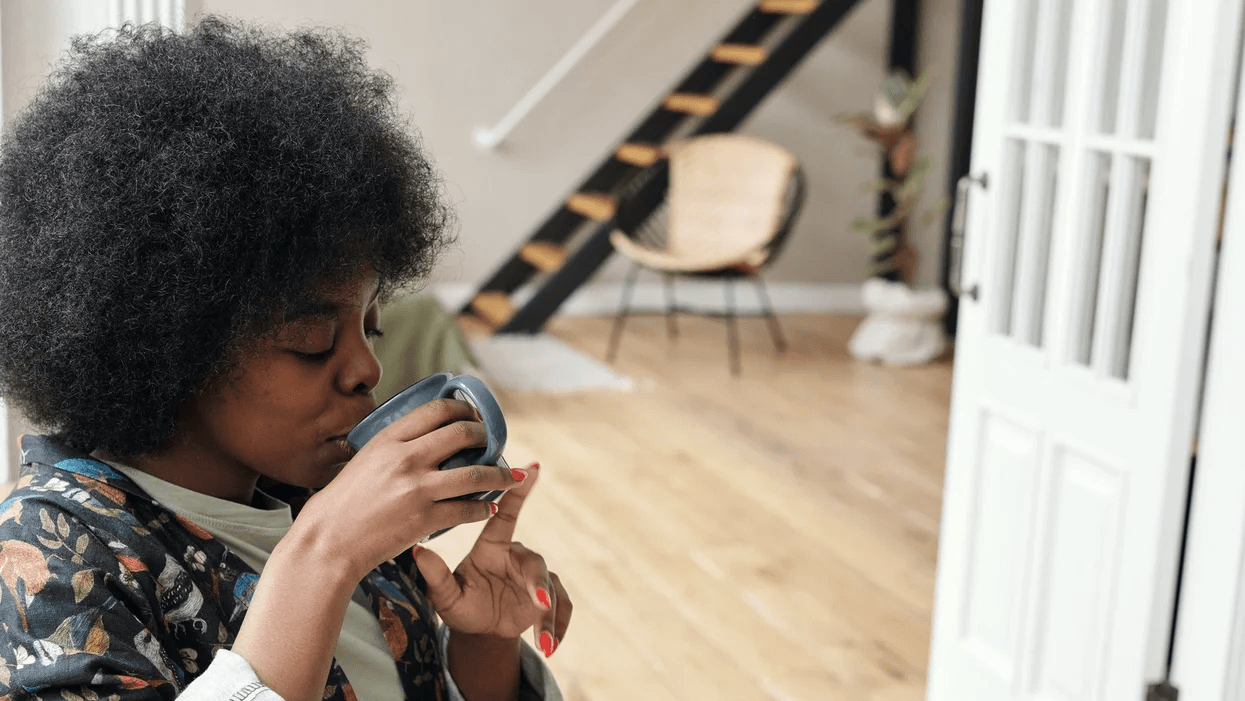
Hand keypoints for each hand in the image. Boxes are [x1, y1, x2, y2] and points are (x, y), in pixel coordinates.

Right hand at [297, 398, 525, 581]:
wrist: (328, 542)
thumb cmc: (341, 503)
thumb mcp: (364, 459)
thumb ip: (394, 447)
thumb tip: (423, 436)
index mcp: (389, 439)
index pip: (436, 410)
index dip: (463, 409)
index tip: (473, 415)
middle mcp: (406, 458)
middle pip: (463, 434)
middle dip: (485, 435)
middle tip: (493, 441)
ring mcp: (417, 489)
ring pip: (476, 474)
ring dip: (500, 474)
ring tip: (510, 476)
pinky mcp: (425, 519)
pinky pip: (467, 510)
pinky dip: (483, 509)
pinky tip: (488, 509)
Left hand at [414, 463, 571, 656]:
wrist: (480, 630)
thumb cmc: (461, 605)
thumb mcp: (445, 596)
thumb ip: (435, 576)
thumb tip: (417, 551)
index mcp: (493, 547)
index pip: (507, 514)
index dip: (518, 490)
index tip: (531, 467)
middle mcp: (517, 557)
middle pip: (534, 561)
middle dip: (538, 582)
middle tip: (539, 600)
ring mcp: (535, 578)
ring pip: (551, 588)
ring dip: (549, 614)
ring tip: (544, 639)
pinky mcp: (549, 599)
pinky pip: (562, 608)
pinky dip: (558, 628)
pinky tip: (551, 646)